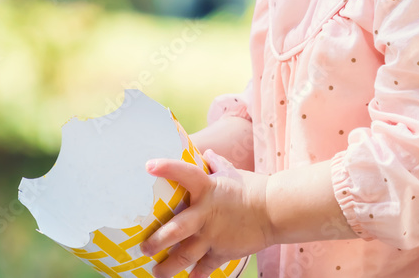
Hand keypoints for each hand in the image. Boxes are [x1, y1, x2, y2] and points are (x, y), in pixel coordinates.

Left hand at [139, 149, 272, 277]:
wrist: (275, 210)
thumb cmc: (251, 187)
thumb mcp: (231, 172)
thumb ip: (215, 164)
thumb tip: (206, 153)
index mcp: (207, 188)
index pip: (184, 173)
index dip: (167, 168)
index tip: (148, 166)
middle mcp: (206, 213)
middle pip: (176, 230)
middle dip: (157, 241)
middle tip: (143, 247)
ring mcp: (213, 235)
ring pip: (185, 256)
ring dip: (168, 267)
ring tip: (156, 272)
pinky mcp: (223, 252)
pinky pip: (205, 267)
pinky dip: (196, 275)